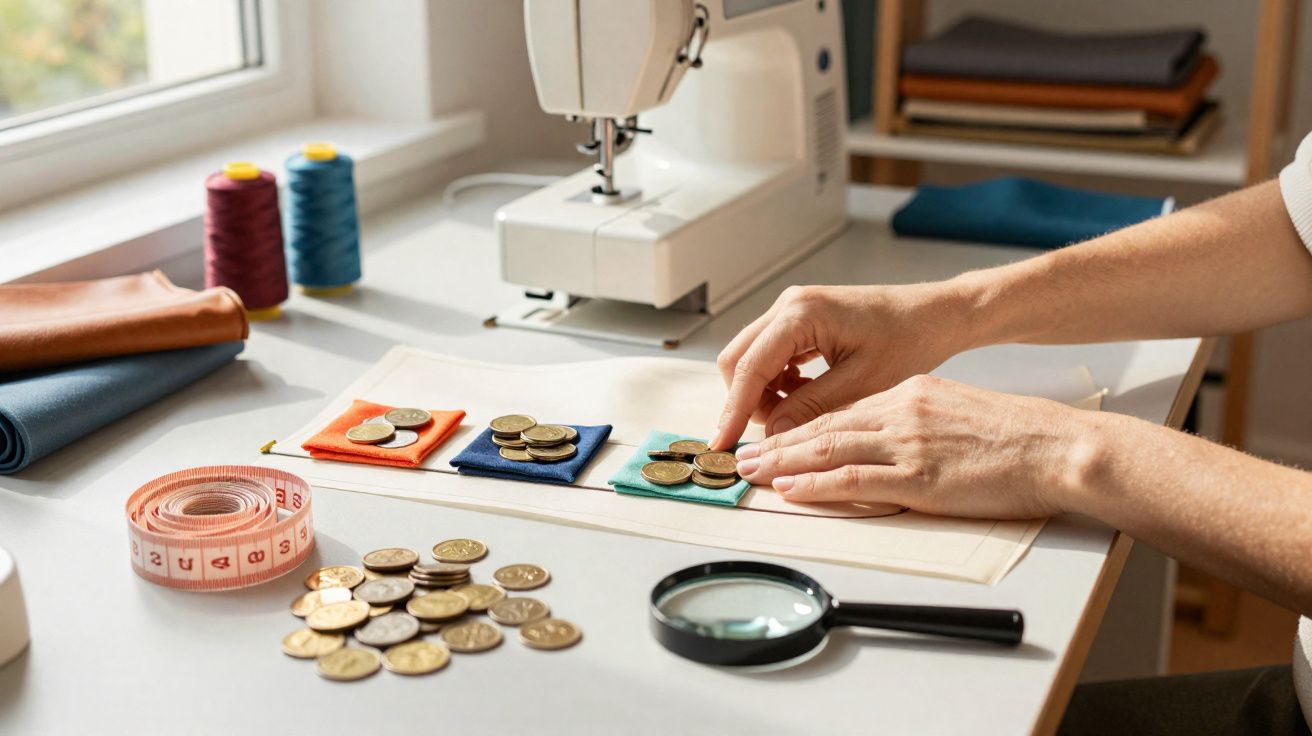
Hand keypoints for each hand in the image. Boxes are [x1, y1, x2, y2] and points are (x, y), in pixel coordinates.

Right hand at [710, 283, 978, 449]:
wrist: (934, 315)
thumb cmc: (908, 340)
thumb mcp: (861, 384)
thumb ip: (811, 408)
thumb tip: (772, 435)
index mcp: (801, 314)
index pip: (748, 367)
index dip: (733, 410)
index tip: (722, 444)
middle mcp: (789, 305)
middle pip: (738, 359)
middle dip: (745, 401)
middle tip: (766, 436)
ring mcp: (792, 310)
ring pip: (752, 358)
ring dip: (763, 392)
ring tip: (797, 413)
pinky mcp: (801, 320)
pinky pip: (771, 354)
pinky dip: (778, 381)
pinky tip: (806, 395)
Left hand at [733, 375, 1091, 519]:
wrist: (1056, 446)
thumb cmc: (1017, 436)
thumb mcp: (957, 412)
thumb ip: (917, 423)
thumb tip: (888, 443)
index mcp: (910, 395)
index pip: (842, 411)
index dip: (801, 426)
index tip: (773, 436)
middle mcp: (901, 412)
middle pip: (824, 427)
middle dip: (778, 442)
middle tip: (744, 454)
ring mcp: (907, 443)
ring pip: (829, 450)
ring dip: (784, 463)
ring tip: (752, 471)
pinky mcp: (919, 476)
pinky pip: (855, 480)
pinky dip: (817, 486)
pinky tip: (791, 489)